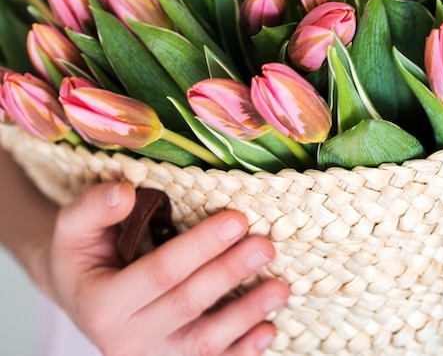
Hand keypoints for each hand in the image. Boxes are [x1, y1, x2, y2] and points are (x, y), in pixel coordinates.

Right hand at [37, 181, 288, 355]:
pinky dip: (241, 351)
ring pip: (204, 343)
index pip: (160, 272)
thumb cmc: (80, 254)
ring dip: (245, 315)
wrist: (79, 295)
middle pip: (188, 304)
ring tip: (280, 287)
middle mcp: (124, 340)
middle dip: (230, 273)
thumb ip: (95, 206)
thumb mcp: (73, 225)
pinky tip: (268, 331)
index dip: (201, 246)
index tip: (237, 219)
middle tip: (265, 245)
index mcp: (102, 302)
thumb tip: (127, 191)